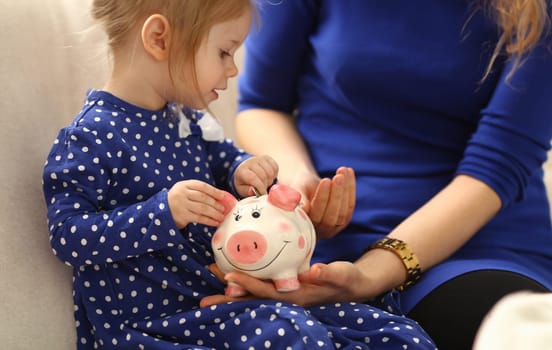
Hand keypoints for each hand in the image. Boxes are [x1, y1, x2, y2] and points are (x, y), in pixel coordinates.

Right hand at [167, 179, 227, 227]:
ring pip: (202, 208)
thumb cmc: (178, 200)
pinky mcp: (182, 216)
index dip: (214, 191)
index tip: (223, 196)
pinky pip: (199, 218)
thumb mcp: (184, 190)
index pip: (202, 186)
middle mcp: (182, 194)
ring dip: (214, 213)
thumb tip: (219, 196)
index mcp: (184, 185)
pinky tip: (215, 222)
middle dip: (215, 203)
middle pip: (203, 198)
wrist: (161, 211)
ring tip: (221, 216)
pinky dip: (209, 220)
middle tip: (223, 208)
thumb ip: (198, 191)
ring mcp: (181, 205)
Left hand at [200, 261, 376, 307]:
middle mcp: (285, 299)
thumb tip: (312, 271)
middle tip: (203, 299)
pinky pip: (260, 286)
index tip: (228, 275)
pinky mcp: (284, 289)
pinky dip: (244, 282)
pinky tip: (231, 272)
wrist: (350, 286)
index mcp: (296, 296)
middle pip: (252, 299)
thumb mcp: (340, 274)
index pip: (266, 291)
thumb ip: (327, 273)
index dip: (247, 284)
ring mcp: (283, 296)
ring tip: (211, 279)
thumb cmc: (346, 279)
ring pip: (252, 294)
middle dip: (228, 298)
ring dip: (231, 291)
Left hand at [233, 155, 278, 196]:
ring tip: (265, 183)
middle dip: (265, 185)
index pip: (252, 178)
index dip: (260, 187)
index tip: (263, 194)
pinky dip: (274, 174)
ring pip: (270, 172)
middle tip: (263, 189)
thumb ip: (246, 191)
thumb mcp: (242, 189)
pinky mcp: (267, 157)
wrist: (246, 170)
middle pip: (263, 175)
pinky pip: (275, 167)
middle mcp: (250, 162)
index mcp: (241, 170)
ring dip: (270, 180)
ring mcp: (259, 158)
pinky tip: (268, 177)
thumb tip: (252, 191)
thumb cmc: (244, 182)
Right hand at [292, 167, 355, 238]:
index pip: (316, 216)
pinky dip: (350, 187)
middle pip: (331, 217)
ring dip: (345, 190)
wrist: (306, 189)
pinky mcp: (343, 220)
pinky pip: (350, 205)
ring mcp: (333, 229)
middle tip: (338, 177)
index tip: (325, 180)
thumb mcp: (296, 191)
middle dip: (336, 195)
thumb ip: (297, 199)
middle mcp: (318, 233)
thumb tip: (302, 207)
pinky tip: (349, 171)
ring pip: (343, 212)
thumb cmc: (298, 189)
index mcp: (303, 228)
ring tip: (343, 170)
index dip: (322, 198)